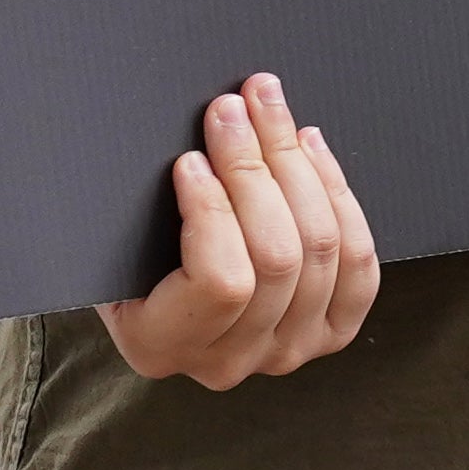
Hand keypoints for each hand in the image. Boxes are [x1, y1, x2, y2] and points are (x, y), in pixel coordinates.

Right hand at [95, 76, 378, 387]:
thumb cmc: (129, 257)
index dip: (214, 211)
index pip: (218, 282)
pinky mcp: (333, 331)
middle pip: (277, 257)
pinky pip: (357, 261)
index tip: (192, 158)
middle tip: (234, 107)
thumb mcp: (111, 244)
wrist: (168, 293)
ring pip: (321, 249)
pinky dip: (337, 196)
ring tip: (269, 111)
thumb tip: (183, 152)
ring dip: (297, 166)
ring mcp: (288, 350)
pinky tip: (311, 149)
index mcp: (162, 346)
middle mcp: (230, 361)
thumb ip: (138, 214)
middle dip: (256, 167)